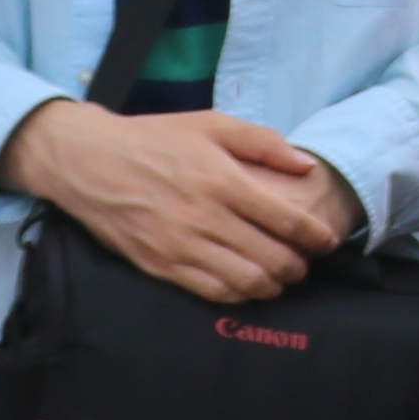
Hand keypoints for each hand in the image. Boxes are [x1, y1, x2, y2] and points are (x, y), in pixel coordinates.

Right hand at [1, 98, 357, 299]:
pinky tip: (247, 284)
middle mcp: (206, 218)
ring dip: (273, 284)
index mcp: (224, 180)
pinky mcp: (162, 266)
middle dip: (299, 266)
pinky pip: (213, 292)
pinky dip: (239, 294)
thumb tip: (306, 166)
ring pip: (247, 282)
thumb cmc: (155, 139)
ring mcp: (182, 246)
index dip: (316, 237)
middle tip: (304, 262)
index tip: (328, 242)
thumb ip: (263, 143)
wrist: (90, 162)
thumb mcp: (211, 124)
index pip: (287, 221)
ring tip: (279, 275)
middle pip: (273, 259)